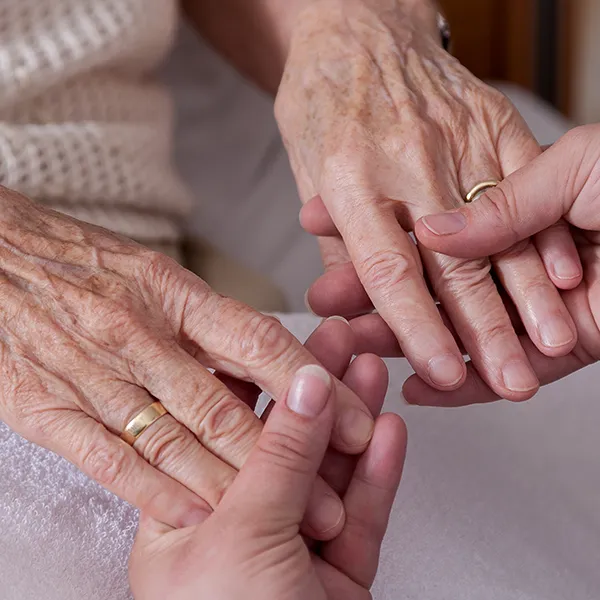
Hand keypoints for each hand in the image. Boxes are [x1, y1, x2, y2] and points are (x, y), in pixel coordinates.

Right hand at [0, 188, 374, 535]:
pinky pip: (107, 459)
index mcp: (171, 292)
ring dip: (233, 488)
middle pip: (224, 403)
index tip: (356, 418)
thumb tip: (272, 358)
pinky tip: (195, 517)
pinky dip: (154, 492)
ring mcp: (90, 372)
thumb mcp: (156, 276)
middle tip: (334, 497)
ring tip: (286, 524)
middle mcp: (137, 333)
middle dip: (286, 456)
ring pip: (173, 439)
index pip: (259, 341)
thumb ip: (210, 320)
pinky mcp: (46, 408)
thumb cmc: (82, 263)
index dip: (313, 388)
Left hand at [130, 356, 405, 599]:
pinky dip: (377, 473)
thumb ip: (279, 456)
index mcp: (188, 514)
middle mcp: (237, 525)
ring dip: (352, 418)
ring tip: (370, 368)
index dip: (255, 374)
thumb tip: (306, 384)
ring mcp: (290, 549)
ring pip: (328, 471)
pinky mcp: (337, 576)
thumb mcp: (243, 533)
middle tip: (340, 338)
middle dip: (315, 386)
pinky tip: (388, 431)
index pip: (221, 424)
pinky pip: (360, 514)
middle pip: (284, 440)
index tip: (281, 333)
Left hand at [278, 0, 580, 400]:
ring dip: (526, 295)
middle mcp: (406, 161)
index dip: (417, 329)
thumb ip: (338, 243)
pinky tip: (562, 278)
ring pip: (498, 229)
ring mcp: (455, 138)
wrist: (357, 26)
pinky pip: (526, 183)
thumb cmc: (323, 103)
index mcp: (349, 178)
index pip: (389, 271)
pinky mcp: (492, 120)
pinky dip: (544, 232)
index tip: (443, 375)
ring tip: (550, 345)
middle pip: (451, 262)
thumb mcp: (309, 171)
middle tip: (509, 382)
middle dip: (485, 331)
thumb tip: (345, 305)